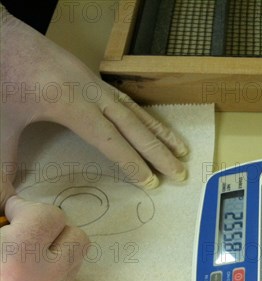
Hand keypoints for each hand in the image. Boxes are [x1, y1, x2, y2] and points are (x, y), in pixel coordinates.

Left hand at [0, 7, 187, 188]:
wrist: (1, 34)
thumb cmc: (1, 77)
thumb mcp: (1, 123)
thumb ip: (3, 165)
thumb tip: (4, 205)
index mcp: (70, 104)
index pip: (110, 140)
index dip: (132, 162)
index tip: (152, 182)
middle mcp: (91, 93)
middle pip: (134, 126)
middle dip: (159, 152)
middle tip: (181, 173)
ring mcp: (95, 83)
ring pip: (136, 111)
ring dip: (161, 133)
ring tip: (183, 152)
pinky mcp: (93, 78)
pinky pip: (128, 101)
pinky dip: (147, 117)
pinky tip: (155, 129)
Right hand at [0, 196, 88, 280]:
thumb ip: (1, 210)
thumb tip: (15, 191)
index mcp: (15, 259)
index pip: (50, 216)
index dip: (27, 208)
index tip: (9, 213)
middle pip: (76, 237)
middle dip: (51, 227)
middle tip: (21, 229)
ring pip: (75, 259)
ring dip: (54, 247)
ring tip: (23, 249)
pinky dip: (48, 269)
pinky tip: (24, 269)